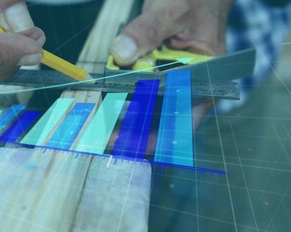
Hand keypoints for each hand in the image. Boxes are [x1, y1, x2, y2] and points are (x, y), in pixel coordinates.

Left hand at [109, 0, 230, 134]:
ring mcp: (174, 84)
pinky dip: (127, 101)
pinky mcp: (159, 78)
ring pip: (152, 113)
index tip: (127, 141)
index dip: (155, 137)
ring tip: (103, 129)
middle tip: (105, 137)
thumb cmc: (194, 3)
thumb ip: (147, 31)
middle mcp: (191, 88)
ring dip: (129, 121)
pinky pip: (143, 96)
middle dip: (135, 133)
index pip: (182, 122)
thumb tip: (121, 53)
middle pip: (164, 123)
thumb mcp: (171, 12)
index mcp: (205, 80)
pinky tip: (108, 107)